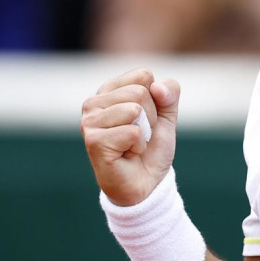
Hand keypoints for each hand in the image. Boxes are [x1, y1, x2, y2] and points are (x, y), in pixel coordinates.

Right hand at [80, 68, 179, 206]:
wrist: (146, 185)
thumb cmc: (151, 149)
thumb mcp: (166, 116)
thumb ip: (169, 94)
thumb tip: (157, 86)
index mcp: (109, 90)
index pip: (143, 75)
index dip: (156, 100)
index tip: (146, 120)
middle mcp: (93, 102)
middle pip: (140, 92)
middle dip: (151, 118)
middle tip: (140, 136)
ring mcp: (90, 121)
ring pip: (135, 109)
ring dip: (144, 133)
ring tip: (132, 146)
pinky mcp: (94, 141)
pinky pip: (133, 132)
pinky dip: (138, 147)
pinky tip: (127, 155)